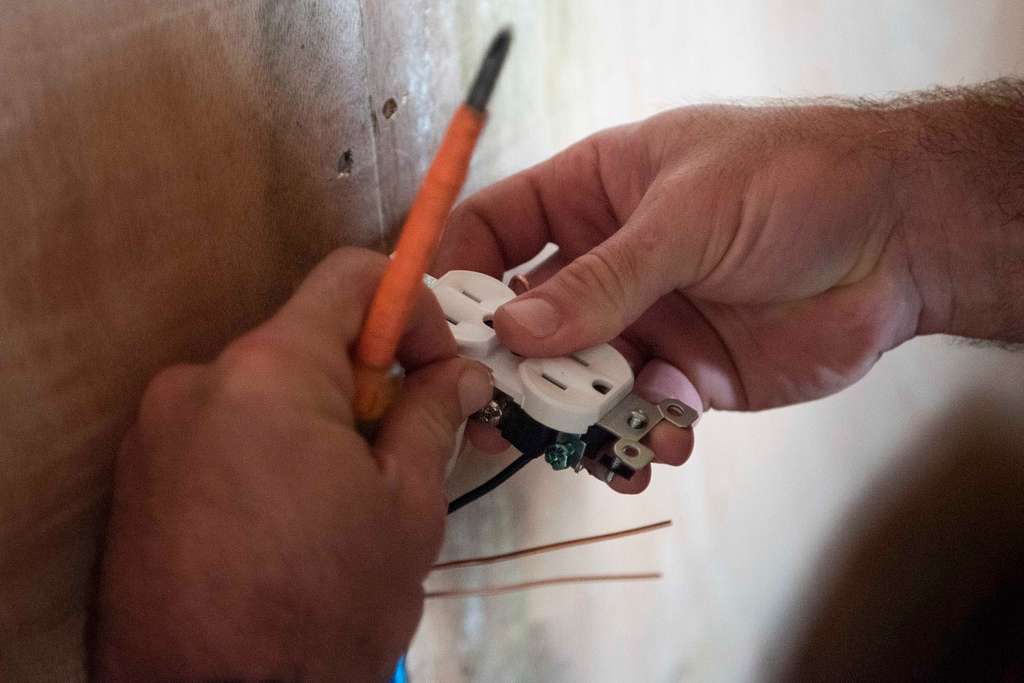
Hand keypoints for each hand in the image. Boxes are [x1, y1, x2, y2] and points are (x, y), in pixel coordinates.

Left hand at [95, 248, 492, 680]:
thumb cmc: (323, 608)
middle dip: (366, 383)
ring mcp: (156, 429)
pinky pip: (221, 432)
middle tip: (404, 451)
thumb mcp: (407, 508)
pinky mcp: (137, 475)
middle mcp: (199, 381)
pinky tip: (286, 522)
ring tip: (343, 503)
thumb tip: (461, 372)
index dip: (411, 308)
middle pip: (306, 342)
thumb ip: (433, 416)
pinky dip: (266, 453)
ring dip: (317, 423)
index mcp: (270, 373)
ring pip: (265, 392)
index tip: (437, 368)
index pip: (351, 278)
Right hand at [437, 104, 933, 488]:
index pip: (497, 230)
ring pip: (578, 382)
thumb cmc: (795, 182)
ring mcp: (645, 322)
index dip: (461, 274)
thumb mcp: (687, 215)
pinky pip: (640, 418)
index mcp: (592, 196)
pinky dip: (642, 441)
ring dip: (577, 419)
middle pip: (527, 323)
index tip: (440, 329)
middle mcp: (607, 264)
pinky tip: (666, 445)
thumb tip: (515, 332)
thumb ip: (603, 280)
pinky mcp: (687, 376)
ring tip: (594, 443)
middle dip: (513, 370)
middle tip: (497, 417)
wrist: (904, 237)